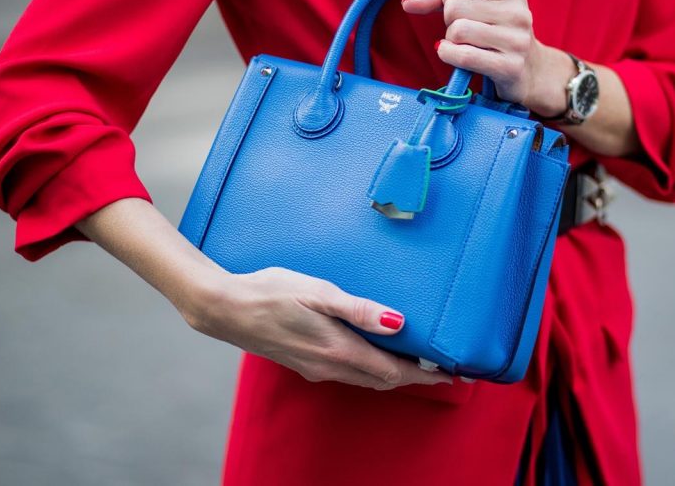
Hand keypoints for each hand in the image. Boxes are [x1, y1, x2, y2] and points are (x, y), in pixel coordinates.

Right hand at [181, 266, 454, 389]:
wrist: (224, 308)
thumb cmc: (270, 292)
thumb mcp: (318, 292)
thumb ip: (359, 309)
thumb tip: (399, 323)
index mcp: (338, 349)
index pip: (393, 372)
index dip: (424, 375)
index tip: (451, 375)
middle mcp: (329, 365)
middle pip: (382, 381)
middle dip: (414, 378)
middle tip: (441, 371)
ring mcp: (314, 367)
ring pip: (364, 380)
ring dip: (392, 376)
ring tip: (415, 364)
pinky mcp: (302, 363)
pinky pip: (346, 374)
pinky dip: (369, 370)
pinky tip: (370, 355)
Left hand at [401, 0, 575, 117]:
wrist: (531, 71)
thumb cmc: (495, 33)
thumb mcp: (475, 7)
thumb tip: (406, 4)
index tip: (458, 8)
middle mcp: (517, 11)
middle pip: (454, 7)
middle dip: (448, 21)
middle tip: (462, 31)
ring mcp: (516, 40)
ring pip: (457, 31)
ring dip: (450, 41)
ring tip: (464, 45)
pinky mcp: (510, 66)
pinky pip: (464, 56)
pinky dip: (450, 56)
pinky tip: (455, 56)